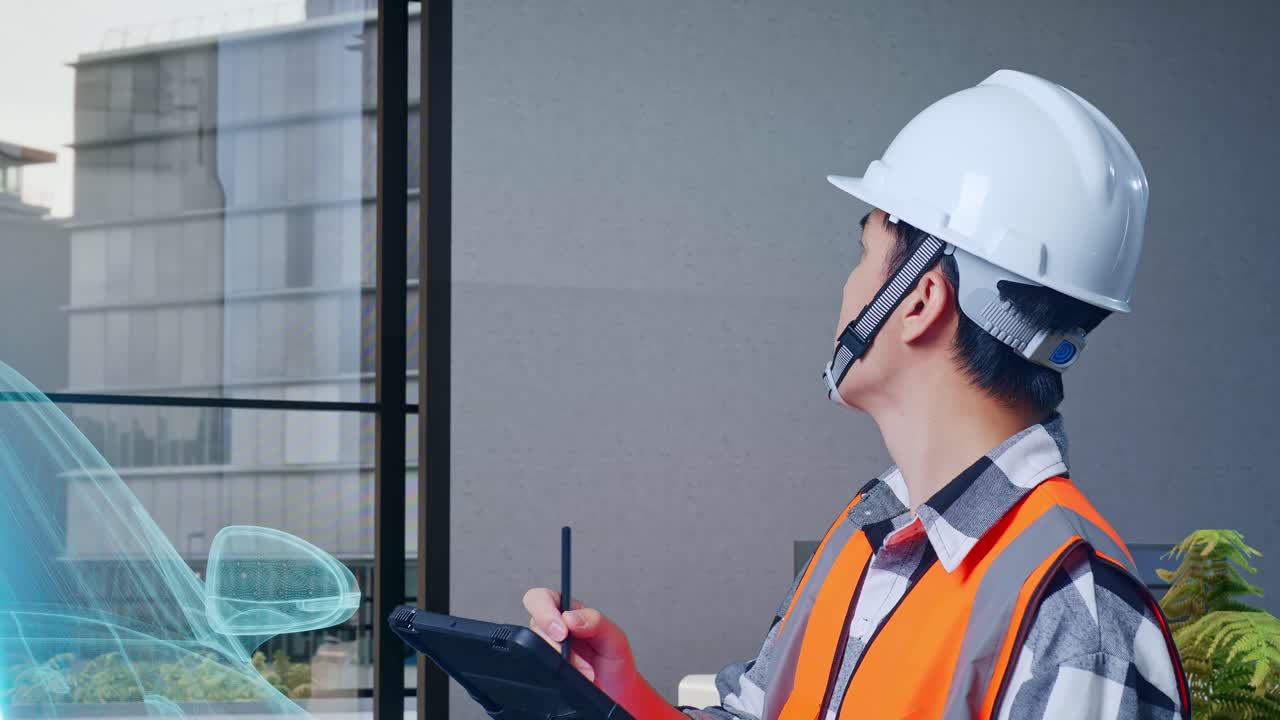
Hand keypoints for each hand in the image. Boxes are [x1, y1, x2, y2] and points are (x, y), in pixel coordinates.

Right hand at [522, 587, 638, 701]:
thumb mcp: (614, 638)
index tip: (562, 632)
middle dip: (553, 643)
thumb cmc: (615, 663)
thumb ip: (596, 621)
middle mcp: (555, 630)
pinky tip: (572, 678)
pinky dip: (555, 676)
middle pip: (534, 626)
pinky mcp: (544, 672)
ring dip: (560, 663)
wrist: (617, 695)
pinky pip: (537, 670)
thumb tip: (571, 617)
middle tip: (568, 655)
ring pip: (535, 651)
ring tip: (584, 672)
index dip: (545, 612)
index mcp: (569, 612)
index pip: (542, 599)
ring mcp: (548, 652)